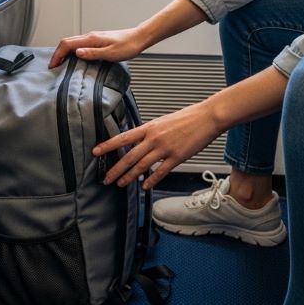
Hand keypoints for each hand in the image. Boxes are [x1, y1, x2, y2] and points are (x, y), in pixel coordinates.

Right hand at [49, 28, 147, 67]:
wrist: (138, 38)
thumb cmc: (128, 46)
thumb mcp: (111, 53)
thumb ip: (93, 53)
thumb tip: (77, 53)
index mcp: (91, 39)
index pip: (67, 44)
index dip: (57, 54)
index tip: (53, 65)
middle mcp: (90, 37)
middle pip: (67, 42)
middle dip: (57, 53)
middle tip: (53, 66)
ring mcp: (93, 38)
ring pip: (72, 43)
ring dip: (64, 52)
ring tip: (61, 64)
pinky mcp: (97, 41)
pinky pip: (79, 44)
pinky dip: (72, 51)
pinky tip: (74, 59)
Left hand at [94, 101, 223, 189]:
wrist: (207, 117)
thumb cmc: (188, 118)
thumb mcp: (164, 121)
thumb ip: (151, 132)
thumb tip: (141, 139)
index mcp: (150, 127)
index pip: (123, 137)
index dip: (108, 145)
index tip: (96, 152)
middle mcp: (154, 138)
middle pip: (129, 156)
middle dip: (116, 169)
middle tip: (106, 178)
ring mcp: (165, 148)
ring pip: (142, 166)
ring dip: (129, 176)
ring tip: (121, 184)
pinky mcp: (177, 157)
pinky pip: (161, 171)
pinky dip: (151, 180)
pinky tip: (145, 186)